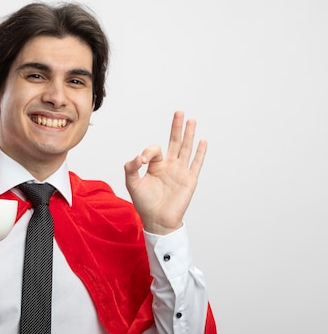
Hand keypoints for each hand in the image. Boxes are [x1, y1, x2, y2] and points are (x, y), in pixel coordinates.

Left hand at [124, 111, 206, 234]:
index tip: (141, 161)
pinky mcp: (189, 180)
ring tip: (191, 120)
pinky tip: (202, 141)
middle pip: (174, 142)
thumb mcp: (132, 184)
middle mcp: (169, 166)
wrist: (157, 220)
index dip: (148, 152)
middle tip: (179, 112)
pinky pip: (196, 163)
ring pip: (186, 149)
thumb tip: (138, 157)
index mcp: (156, 165)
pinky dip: (200, 153)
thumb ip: (130, 168)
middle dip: (176, 127)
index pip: (155, 149)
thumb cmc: (144, 204)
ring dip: (188, 135)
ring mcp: (181, 171)